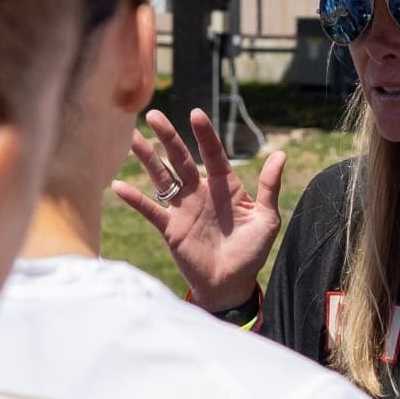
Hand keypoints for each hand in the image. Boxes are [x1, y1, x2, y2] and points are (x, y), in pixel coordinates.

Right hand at [112, 108, 284, 310]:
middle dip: (168, 137)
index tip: (195, 113)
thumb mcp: (266, 219)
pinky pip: (150, 209)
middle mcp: (200, 191)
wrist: (231, 284)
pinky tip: (118, 186)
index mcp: (225, 186)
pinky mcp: (170, 227)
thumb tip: (281, 154)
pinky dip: (134, 198)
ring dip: (147, 158)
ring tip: (132, 139)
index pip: (213, 153)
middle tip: (154, 115)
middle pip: (181, 158)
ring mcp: (183, 207)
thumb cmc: (252, 251)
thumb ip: (269, 187)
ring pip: (162, 177)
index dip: (204, 135)